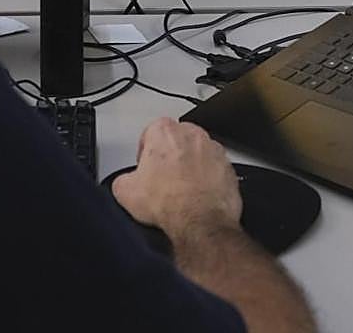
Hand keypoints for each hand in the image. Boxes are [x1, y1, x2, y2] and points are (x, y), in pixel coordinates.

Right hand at [112, 119, 242, 243]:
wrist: (200, 221)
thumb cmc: (169, 202)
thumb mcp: (124, 190)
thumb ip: (123, 178)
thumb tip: (125, 184)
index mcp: (164, 130)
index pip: (150, 133)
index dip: (145, 153)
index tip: (145, 168)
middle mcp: (192, 134)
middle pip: (176, 140)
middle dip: (170, 156)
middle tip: (162, 179)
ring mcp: (213, 150)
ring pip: (198, 153)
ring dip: (190, 166)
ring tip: (180, 190)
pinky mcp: (229, 168)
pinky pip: (215, 169)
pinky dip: (208, 179)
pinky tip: (197, 197)